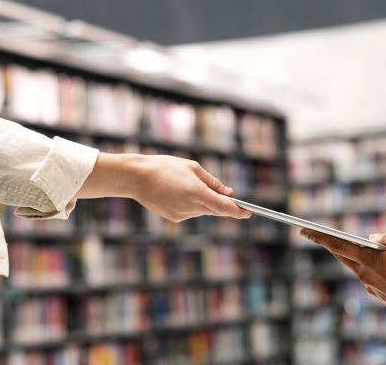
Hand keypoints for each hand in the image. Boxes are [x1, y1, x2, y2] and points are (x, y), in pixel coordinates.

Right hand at [112, 153, 249, 221]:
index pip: (224, 207)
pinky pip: (190, 212)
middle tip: (228, 196)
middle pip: (215, 210)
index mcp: (196, 192)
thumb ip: (212, 181)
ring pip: (202, 210)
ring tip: (188, 185)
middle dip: (222, 204)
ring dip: (204, 201)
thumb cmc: (165, 167)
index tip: (249, 212)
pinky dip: (191, 204)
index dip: (238, 211)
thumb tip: (229, 192)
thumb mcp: (192, 167)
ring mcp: (182, 214)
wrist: (136, 177)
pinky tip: (178, 192)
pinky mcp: (174, 218)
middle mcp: (190, 207)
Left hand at [302, 230, 385, 326]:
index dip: (321, 237)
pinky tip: (372, 260)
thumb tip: (373, 237)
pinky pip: (366, 273)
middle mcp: (365, 274)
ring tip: (343, 242)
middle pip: (342, 255)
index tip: (306, 230)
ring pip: (355, 264)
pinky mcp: (377, 293)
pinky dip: (364, 264)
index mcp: (371, 261)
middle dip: (326, 243)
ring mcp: (370, 285)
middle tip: (311, 233)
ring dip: (349, 253)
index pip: (340, 246)